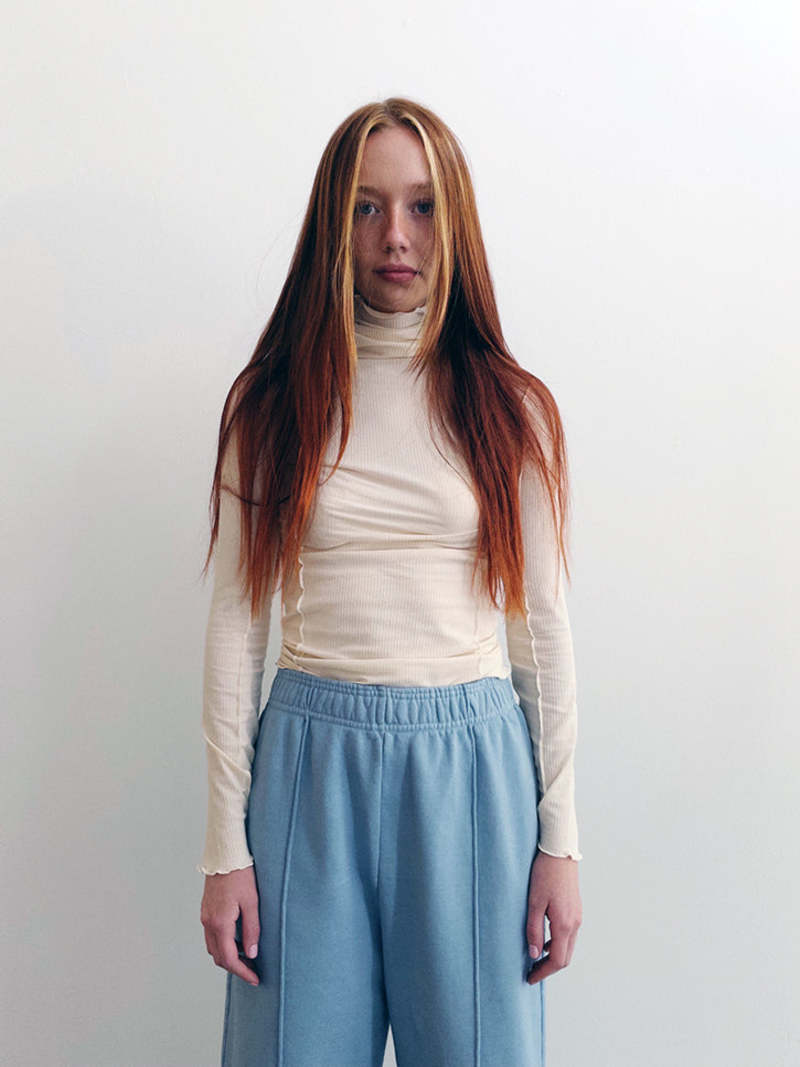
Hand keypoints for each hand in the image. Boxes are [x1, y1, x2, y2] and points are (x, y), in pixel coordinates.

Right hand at [200, 865, 260, 986]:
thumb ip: (252, 929)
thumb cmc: (241, 875)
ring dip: (228, 956)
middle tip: (253, 970)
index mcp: (220, 923)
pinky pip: (212, 935)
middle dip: (235, 967)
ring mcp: (205, 916)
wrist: (225, 854)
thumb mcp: (252, 902)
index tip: (255, 979)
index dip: (242, 972)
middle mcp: (208, 923)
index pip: (229, 958)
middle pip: (219, 957)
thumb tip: (251, 954)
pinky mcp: (206, 910)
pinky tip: (238, 940)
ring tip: (247, 956)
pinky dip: (223, 944)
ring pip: (213, 947)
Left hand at [525, 850, 581, 984]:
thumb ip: (534, 930)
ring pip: (568, 947)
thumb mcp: (534, 902)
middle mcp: (575, 923)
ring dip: (554, 957)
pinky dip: (558, 944)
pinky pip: (569, 935)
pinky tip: (544, 941)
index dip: (544, 972)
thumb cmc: (545, 874)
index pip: (557, 960)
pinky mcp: (575, 910)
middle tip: (532, 972)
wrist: (560, 852)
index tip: (530, 978)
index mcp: (565, 924)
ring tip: (535, 959)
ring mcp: (577, 917)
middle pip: (565, 958)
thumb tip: (534, 954)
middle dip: (549, 968)